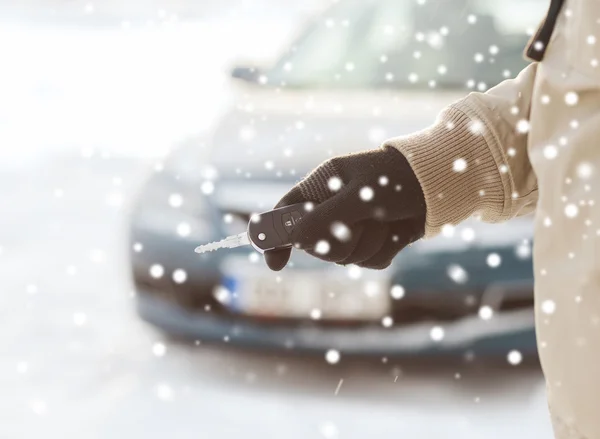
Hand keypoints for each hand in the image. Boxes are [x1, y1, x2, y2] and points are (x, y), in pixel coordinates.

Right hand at [264, 146, 425, 270]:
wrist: (438, 186)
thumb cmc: (396, 178)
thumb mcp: (359, 196)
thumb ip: (326, 218)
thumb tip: (294, 240)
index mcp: (321, 187)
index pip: (286, 213)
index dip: (275, 237)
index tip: (275, 263)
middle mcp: (332, 208)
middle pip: (315, 245)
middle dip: (340, 240)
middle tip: (360, 222)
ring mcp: (353, 227)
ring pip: (344, 258)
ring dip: (368, 244)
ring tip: (385, 221)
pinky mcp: (374, 242)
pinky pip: (368, 261)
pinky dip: (383, 250)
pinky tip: (396, 231)